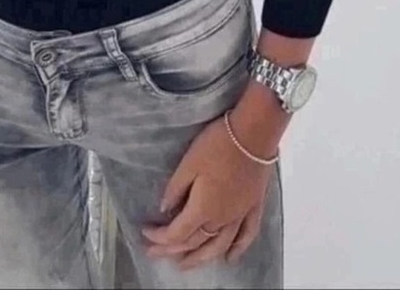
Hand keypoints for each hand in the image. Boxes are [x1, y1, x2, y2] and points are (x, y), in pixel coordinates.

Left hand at [141, 112, 275, 270]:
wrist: (253, 133)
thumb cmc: (218, 144)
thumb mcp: (189, 163)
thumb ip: (175, 189)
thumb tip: (165, 209)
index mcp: (203, 209)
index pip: (177, 232)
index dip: (159, 236)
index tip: (145, 232)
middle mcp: (221, 219)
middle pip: (194, 242)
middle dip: (172, 250)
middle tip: (155, 253)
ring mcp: (240, 215)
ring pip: (218, 246)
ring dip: (200, 258)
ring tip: (185, 264)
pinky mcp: (254, 207)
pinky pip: (246, 236)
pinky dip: (237, 250)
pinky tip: (229, 258)